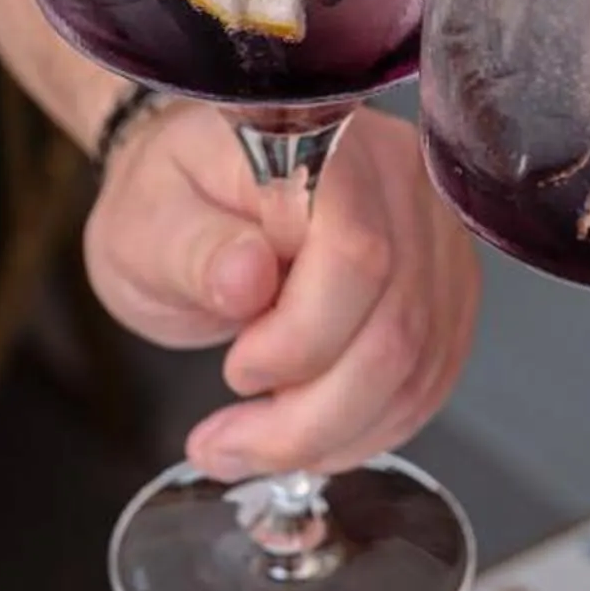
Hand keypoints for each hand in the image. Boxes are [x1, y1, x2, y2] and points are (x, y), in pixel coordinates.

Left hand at [84, 104, 479, 478]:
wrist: (203, 194)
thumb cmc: (172, 201)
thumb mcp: (145, 224)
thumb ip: (193, 250)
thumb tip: (247, 277)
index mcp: (321, 143)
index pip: (354, 257)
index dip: (299, 340)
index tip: (237, 371)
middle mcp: (398, 180)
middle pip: (397, 328)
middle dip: (312, 416)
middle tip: (231, 445)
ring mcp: (434, 236)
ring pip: (418, 368)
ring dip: (336, 434)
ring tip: (258, 447)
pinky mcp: (445, 287)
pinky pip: (430, 380)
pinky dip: (369, 427)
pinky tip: (313, 436)